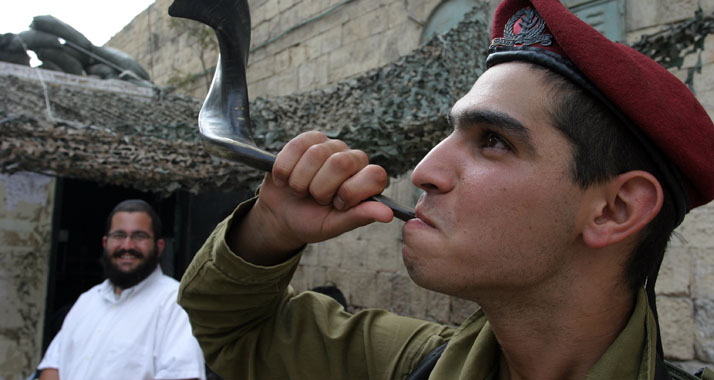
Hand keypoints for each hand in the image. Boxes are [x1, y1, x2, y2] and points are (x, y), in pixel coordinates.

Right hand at [230, 131, 393, 264]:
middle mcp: (353, 159)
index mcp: (367, 181)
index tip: (337, 205)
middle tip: (316, 199)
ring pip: (316, 154)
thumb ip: (359, 217)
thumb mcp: (334, 225)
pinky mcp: (307, 139)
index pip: (374, 175)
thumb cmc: (312, 221)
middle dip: (321, 188)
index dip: (351, 192)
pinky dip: (285, 169)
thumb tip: (387, 214)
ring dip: (300, 181)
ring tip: (301, 190)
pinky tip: (286, 179)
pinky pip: (296, 146)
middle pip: (341, 163)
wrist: (281, 215)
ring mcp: (331, 146)